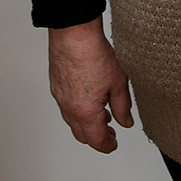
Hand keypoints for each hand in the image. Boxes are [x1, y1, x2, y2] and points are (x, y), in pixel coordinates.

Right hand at [48, 17, 134, 152]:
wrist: (73, 34)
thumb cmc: (93, 54)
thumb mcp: (118, 83)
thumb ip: (122, 107)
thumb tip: (125, 121)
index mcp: (86, 112)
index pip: (96, 140)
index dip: (107, 145)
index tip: (113, 144)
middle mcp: (69, 108)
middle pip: (81, 134)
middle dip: (96, 137)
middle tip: (109, 133)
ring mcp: (60, 97)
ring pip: (72, 121)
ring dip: (86, 123)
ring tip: (102, 115)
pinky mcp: (55, 85)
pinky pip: (65, 106)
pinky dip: (77, 110)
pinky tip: (88, 98)